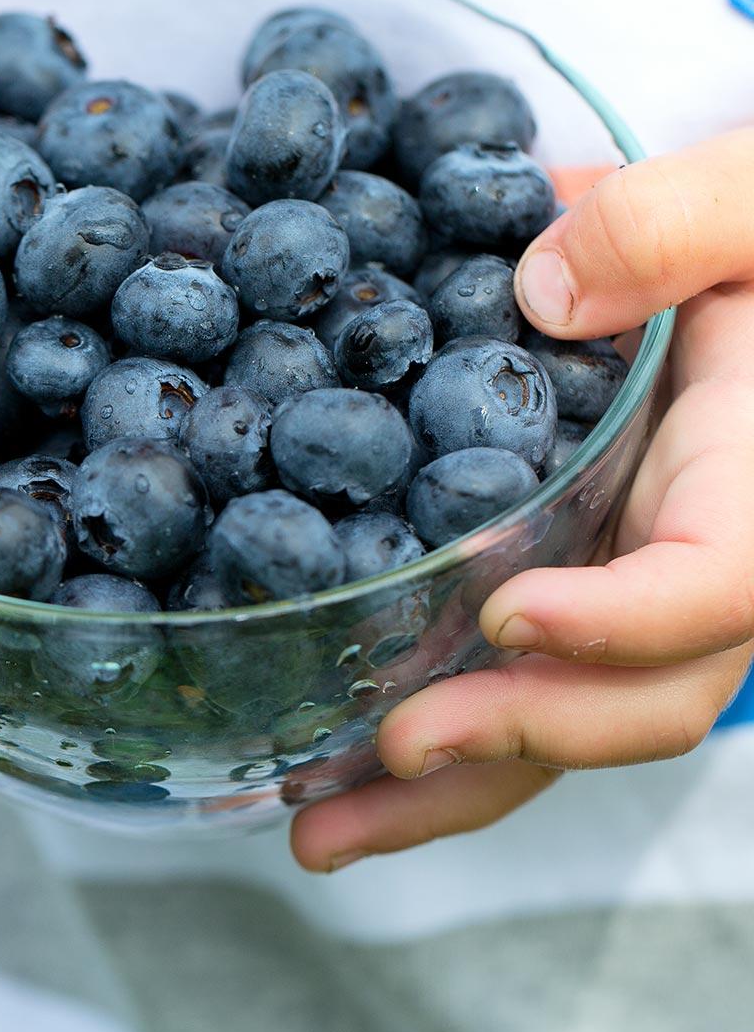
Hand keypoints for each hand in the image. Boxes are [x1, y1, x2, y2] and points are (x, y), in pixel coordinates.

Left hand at [293, 132, 753, 870]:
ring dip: (447, 788)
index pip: (718, 585)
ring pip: (564, 722)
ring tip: (320, 828)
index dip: (626, 621)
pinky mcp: (567, 583)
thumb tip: (542, 290)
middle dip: (516, 740)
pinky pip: (513, 681)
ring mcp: (626, 586)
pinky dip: (433, 734)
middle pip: (636, 701)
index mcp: (749, 480)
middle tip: (385, 756)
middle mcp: (694, 558)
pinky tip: (329, 767)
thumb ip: (673, 226)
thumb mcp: (753, 203)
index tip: (510, 617)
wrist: (737, 271)